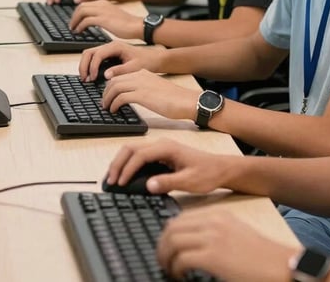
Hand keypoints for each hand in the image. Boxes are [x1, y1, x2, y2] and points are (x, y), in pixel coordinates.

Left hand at [70, 0, 143, 39]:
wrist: (137, 26)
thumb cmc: (127, 25)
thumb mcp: (112, 16)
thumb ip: (103, 16)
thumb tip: (94, 21)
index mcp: (104, 3)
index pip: (85, 4)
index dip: (77, 13)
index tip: (75, 21)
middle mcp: (102, 4)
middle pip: (81, 6)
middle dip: (74, 16)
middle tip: (72, 25)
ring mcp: (103, 11)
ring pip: (81, 11)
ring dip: (75, 21)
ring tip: (74, 29)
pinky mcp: (104, 19)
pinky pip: (86, 20)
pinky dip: (80, 26)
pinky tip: (80, 31)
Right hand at [79, 42, 166, 81]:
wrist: (154, 58)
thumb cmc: (146, 61)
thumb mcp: (134, 67)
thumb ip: (119, 71)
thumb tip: (106, 75)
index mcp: (116, 46)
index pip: (98, 54)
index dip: (93, 67)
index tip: (93, 79)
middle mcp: (110, 45)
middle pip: (89, 52)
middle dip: (84, 66)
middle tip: (84, 79)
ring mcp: (109, 49)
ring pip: (90, 54)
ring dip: (85, 65)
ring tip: (86, 79)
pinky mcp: (109, 54)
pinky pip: (94, 57)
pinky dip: (89, 65)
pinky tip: (91, 75)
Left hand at [101, 69, 196, 120]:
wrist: (187, 101)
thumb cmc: (175, 99)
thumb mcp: (156, 89)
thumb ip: (143, 89)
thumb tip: (132, 97)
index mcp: (144, 73)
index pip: (120, 75)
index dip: (110, 86)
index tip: (108, 95)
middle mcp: (140, 75)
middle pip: (114, 80)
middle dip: (105, 92)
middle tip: (104, 103)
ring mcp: (141, 84)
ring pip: (115, 87)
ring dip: (107, 98)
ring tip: (107, 107)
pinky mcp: (142, 95)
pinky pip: (121, 97)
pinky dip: (114, 104)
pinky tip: (115, 110)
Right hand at [104, 137, 235, 195]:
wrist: (220, 169)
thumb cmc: (207, 174)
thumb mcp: (190, 181)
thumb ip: (169, 182)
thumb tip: (148, 185)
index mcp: (167, 148)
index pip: (140, 155)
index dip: (127, 169)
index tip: (120, 184)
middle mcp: (161, 144)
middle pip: (131, 148)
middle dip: (118, 163)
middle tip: (110, 181)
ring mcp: (160, 148)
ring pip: (133, 150)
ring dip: (121, 162)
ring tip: (112, 178)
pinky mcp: (161, 154)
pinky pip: (139, 155)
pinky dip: (127, 163)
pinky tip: (124, 175)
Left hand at [158, 209, 299, 281]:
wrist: (280, 266)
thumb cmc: (261, 257)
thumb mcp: (237, 236)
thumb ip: (216, 234)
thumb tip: (194, 245)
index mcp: (219, 216)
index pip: (182, 218)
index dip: (169, 234)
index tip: (167, 247)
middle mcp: (213, 222)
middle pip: (172, 227)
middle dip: (162, 245)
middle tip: (162, 261)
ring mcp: (212, 238)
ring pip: (172, 241)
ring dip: (165, 257)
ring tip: (169, 270)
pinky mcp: (213, 257)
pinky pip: (181, 259)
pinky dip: (175, 269)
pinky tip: (180, 276)